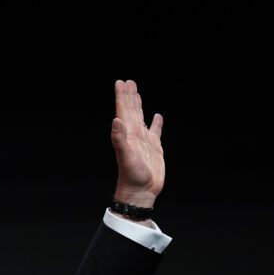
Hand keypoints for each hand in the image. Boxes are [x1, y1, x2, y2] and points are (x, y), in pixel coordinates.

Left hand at [111, 79, 163, 207]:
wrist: (141, 192)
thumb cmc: (132, 176)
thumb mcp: (126, 156)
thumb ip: (119, 139)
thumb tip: (116, 120)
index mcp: (127, 135)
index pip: (123, 111)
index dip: (122, 97)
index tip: (120, 83)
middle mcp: (134, 136)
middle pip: (131, 111)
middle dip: (129, 97)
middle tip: (128, 82)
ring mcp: (144, 142)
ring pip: (141, 119)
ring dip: (139, 106)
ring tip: (137, 93)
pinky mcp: (154, 149)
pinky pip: (155, 132)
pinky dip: (156, 124)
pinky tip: (157, 117)